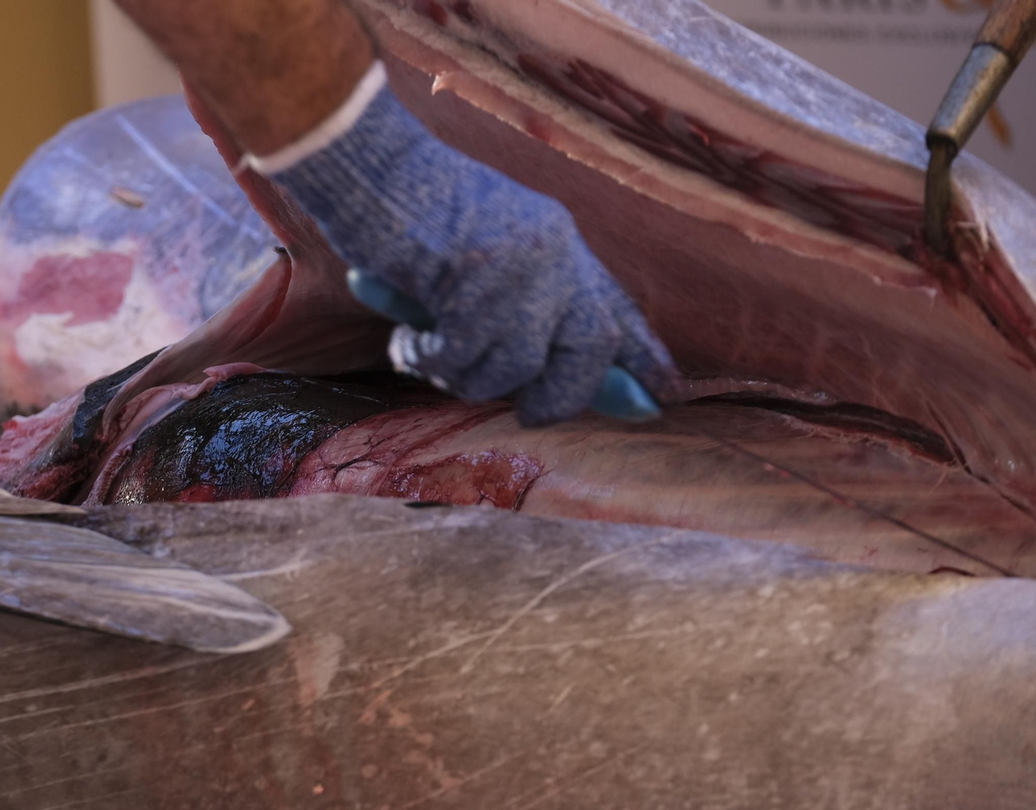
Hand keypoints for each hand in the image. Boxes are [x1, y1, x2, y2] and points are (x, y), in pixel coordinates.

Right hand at [264, 66, 677, 426]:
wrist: (371, 169)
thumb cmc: (410, 214)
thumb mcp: (483, 256)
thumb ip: (517, 304)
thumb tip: (540, 380)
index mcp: (558, 240)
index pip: (615, 307)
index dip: (642, 357)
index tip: (664, 395)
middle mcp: (553, 251)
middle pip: (594, 348)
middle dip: (562, 396)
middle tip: (528, 414)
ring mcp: (519, 264)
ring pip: (518, 367)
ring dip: (465, 378)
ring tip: (426, 352)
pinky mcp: (477, 280)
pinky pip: (462, 358)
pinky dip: (428, 360)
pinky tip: (406, 339)